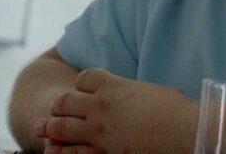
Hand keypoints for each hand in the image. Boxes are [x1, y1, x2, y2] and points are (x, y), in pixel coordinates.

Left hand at [34, 68, 198, 153]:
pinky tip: (53, 153)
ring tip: (41, 128)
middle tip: (51, 110)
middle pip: (66, 101)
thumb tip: (138, 97)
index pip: (85, 78)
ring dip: (50, 128)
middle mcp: (101, 107)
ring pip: (63, 128)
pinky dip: (62, 153)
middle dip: (58, 105)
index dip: (81, 83)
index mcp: (115, 86)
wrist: (184, 133)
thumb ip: (136, 93)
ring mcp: (99, 132)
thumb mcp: (153, 92)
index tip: (83, 89)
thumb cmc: (177, 111)